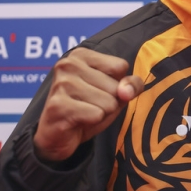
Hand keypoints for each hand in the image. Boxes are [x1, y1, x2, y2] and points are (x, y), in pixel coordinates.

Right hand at [33, 48, 143, 162]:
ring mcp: (61, 84)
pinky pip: (97, 114)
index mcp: (81, 55)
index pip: (120, 66)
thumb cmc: (89, 109)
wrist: (58, 135)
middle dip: (109, 101)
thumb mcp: (116, 93)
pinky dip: (92, 122)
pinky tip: (77, 121)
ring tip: (84, 113)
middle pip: (115, 86)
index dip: (118, 85)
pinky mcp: (58, 105)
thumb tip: (126, 91)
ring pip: (108, 102)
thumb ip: (131, 85)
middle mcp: (68, 64)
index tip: (99, 90)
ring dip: (101, 113)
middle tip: (89, 106)